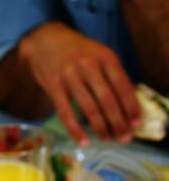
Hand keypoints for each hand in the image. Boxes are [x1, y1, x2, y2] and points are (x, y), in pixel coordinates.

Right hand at [18, 22, 140, 144]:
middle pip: (108, 100)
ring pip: (89, 107)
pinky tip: (83, 141)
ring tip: (108, 139)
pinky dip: (75, 129)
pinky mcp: (53, 86)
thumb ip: (112, 74)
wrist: (44, 39)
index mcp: (105, 57)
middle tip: (125, 138)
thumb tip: (126, 105)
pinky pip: (66, 112)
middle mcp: (88, 66)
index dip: (132, 107)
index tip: (137, 124)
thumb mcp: (99, 54)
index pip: (123, 86)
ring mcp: (69, 76)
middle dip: (119, 122)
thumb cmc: (77, 51)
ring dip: (101, 127)